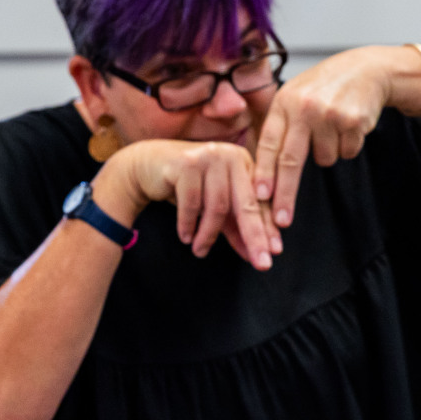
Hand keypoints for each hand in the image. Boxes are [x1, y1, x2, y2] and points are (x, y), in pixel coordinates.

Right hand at [108, 138, 280, 269]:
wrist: (146, 167)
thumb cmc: (186, 186)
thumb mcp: (215, 207)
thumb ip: (236, 228)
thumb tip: (254, 255)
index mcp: (244, 163)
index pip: (260, 202)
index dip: (267, 228)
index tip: (274, 253)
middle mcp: (230, 155)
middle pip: (247, 203)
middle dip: (254, 236)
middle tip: (261, 264)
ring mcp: (208, 156)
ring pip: (217, 206)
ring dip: (208, 235)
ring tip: (199, 250)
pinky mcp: (186, 162)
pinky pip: (192, 202)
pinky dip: (188, 224)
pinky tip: (185, 236)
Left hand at [252, 47, 410, 228]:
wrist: (366, 69)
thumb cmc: (325, 87)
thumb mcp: (295, 96)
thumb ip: (279, 125)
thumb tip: (261, 168)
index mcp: (284, 102)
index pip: (269, 143)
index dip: (263, 172)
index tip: (259, 196)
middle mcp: (304, 107)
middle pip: (290, 161)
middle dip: (285, 194)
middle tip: (281, 219)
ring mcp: (329, 114)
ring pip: (324, 160)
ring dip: (328, 152)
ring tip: (332, 128)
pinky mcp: (353, 122)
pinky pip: (346, 153)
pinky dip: (347, 146)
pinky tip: (348, 126)